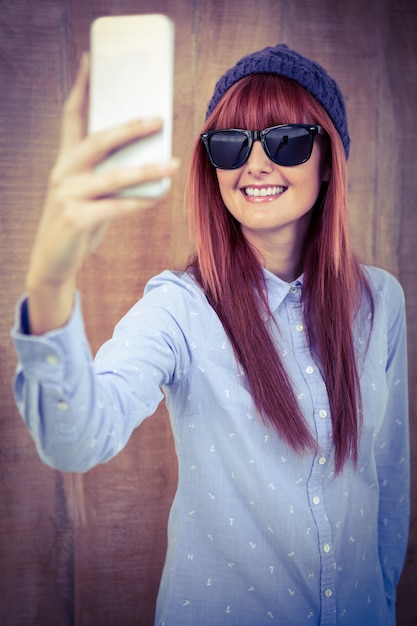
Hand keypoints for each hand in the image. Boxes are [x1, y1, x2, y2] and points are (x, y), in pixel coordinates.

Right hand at [26, 54, 178, 333]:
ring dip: (146, 170)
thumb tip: (152, 161)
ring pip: (112, 177)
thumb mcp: (88, 191)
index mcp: (65, 160)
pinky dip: (139, 202)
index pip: (71, 116)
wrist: (53, 260)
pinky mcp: (74, 220)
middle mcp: (62, 172)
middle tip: (159, 119)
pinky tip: (159, 197)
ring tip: (172, 164)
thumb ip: (109, 173)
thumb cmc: (79, 219)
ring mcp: (66, 196)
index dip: (81, 87)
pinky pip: (115, 207)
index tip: (91, 60)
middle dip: (130, 128)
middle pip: (98, 141)